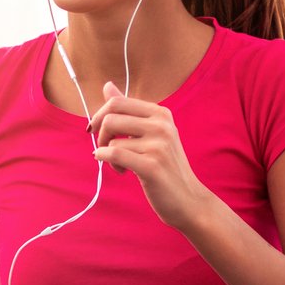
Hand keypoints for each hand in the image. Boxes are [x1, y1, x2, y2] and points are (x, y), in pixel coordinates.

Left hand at [88, 81, 212, 229]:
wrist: (188, 199)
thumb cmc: (166, 166)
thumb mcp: (151, 134)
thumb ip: (128, 110)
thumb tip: (107, 85)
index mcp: (161, 114)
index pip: (117, 102)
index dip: (99, 116)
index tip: (95, 131)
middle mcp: (161, 126)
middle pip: (111, 117)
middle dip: (100, 135)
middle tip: (105, 149)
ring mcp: (158, 145)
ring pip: (112, 140)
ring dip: (108, 155)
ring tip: (121, 166)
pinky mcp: (152, 166)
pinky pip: (115, 155)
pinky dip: (107, 161)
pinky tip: (117, 169)